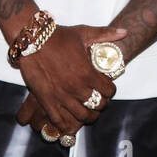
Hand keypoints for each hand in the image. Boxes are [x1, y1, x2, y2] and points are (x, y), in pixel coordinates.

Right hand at [15, 23, 127, 137]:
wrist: (32, 39)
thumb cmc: (58, 36)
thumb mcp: (84, 33)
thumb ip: (105, 35)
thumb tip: (124, 32)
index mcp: (87, 73)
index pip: (108, 91)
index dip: (109, 91)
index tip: (106, 89)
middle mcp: (76, 87)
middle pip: (98, 105)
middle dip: (100, 104)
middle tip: (97, 100)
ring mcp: (61, 96)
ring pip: (82, 116)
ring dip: (87, 115)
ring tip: (86, 112)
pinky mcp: (46, 101)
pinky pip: (60, 120)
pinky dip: (67, 124)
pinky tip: (70, 122)